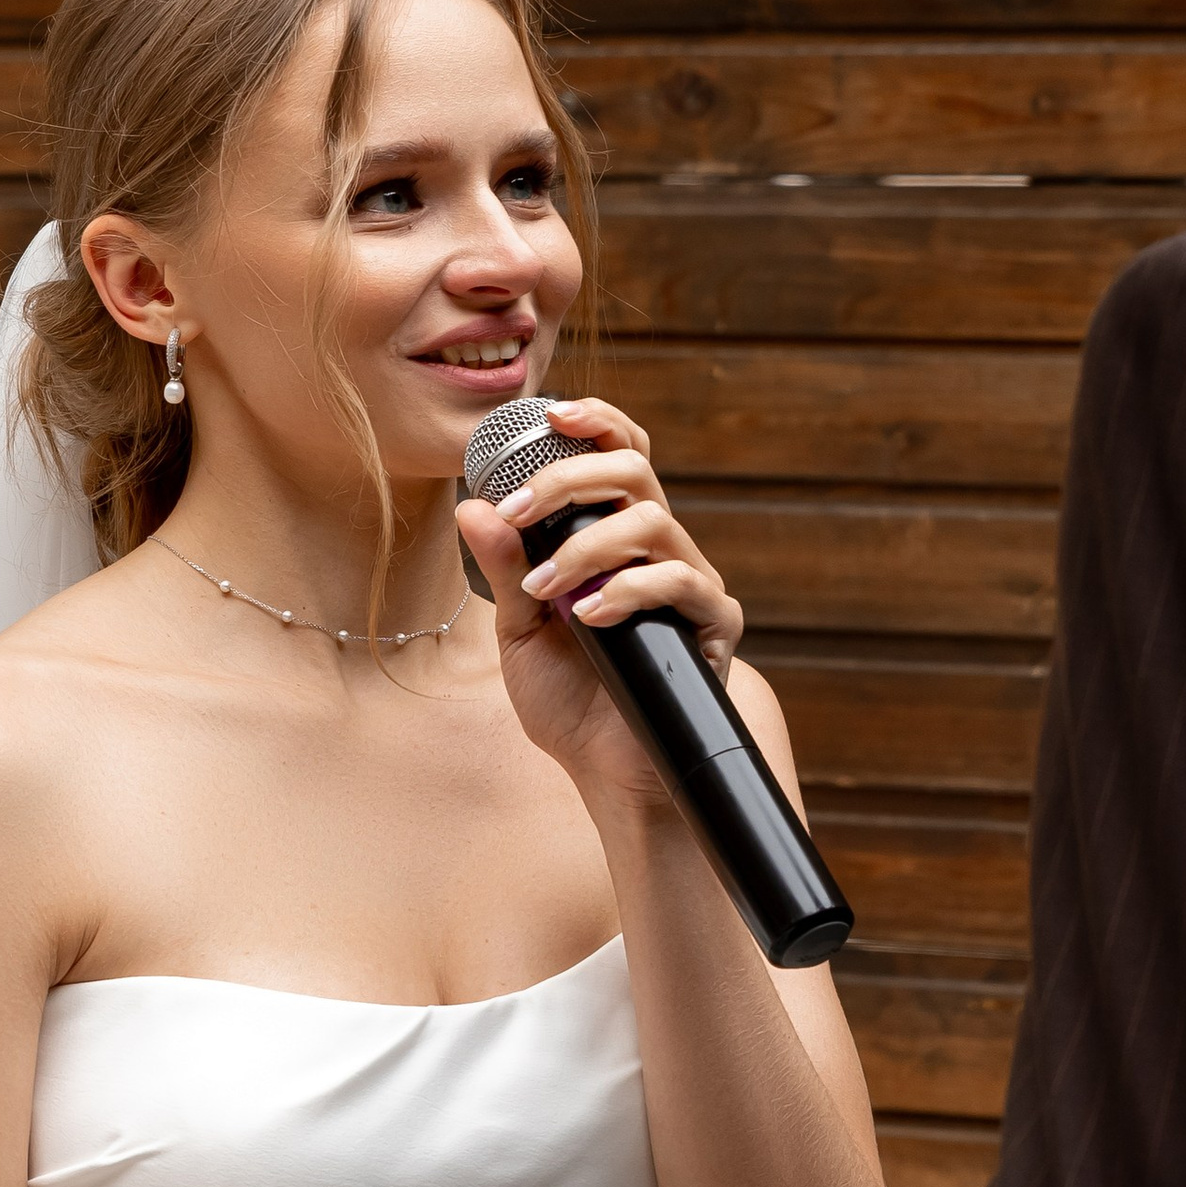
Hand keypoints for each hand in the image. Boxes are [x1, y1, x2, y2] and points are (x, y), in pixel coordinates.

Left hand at [456, 398, 742, 814]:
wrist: (607, 772)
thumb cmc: (568, 699)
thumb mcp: (519, 628)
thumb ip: (505, 567)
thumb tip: (473, 506)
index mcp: (614, 537)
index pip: (618, 454)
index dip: (594, 421)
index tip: (549, 414)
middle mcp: (658, 547)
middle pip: (633, 470)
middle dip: (570, 479)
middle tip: (519, 511)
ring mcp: (690, 582)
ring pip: (651, 520)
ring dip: (586, 547)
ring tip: (545, 590)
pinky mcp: (713, 623)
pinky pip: (680, 580)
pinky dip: (628, 591)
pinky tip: (589, 619)